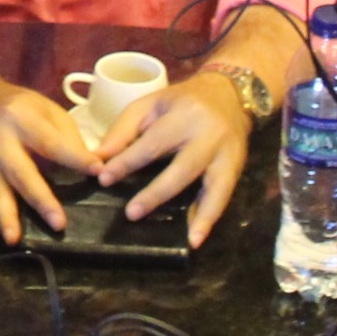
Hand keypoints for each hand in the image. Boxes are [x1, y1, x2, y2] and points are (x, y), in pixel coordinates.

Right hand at [0, 77, 99, 244]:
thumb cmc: (22, 107)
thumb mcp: (48, 110)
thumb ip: (68, 137)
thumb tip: (93, 165)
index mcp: (21, 118)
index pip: (50, 142)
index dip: (73, 158)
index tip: (97, 171)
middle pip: (22, 172)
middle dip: (41, 199)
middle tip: (59, 223)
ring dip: (8, 216)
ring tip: (15, 238)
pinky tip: (8, 235)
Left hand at [93, 74, 254, 248]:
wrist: (229, 95)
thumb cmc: (182, 101)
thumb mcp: (150, 104)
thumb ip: (124, 129)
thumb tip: (99, 157)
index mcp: (184, 114)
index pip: (152, 143)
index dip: (127, 161)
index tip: (104, 178)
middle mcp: (209, 135)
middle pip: (183, 168)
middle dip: (157, 193)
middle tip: (132, 213)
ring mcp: (226, 154)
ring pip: (214, 186)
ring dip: (201, 215)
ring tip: (189, 240)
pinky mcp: (236, 168)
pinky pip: (225, 195)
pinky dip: (212, 217)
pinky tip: (198, 238)